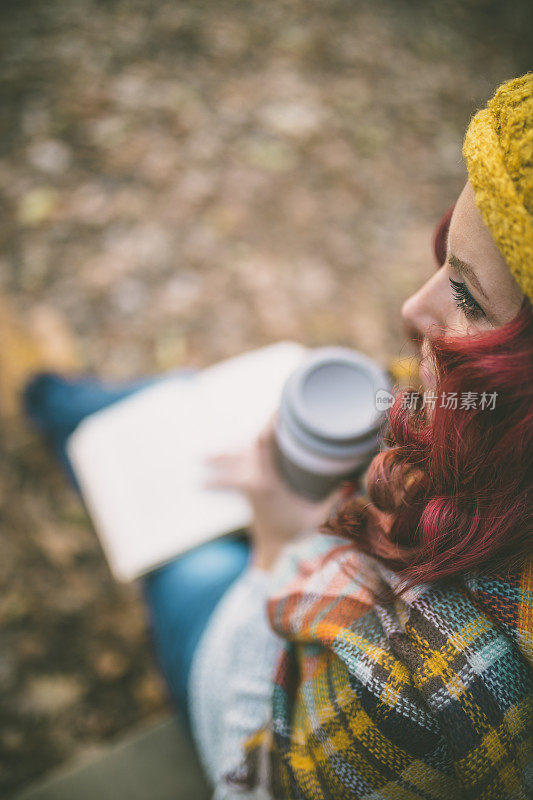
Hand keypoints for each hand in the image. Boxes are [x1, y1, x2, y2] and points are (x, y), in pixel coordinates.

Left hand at [203, 414, 343, 569]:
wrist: (272, 548)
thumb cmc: (294, 532)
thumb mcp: (316, 518)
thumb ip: (334, 501)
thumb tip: (351, 484)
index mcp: (268, 481)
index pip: (264, 444)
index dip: (270, 425)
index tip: (280, 409)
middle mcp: (254, 478)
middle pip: (252, 444)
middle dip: (261, 427)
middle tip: (272, 409)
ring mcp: (248, 483)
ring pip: (234, 457)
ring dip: (224, 450)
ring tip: (205, 448)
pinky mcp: (245, 489)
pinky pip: (231, 469)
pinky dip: (224, 460)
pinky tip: (209, 459)